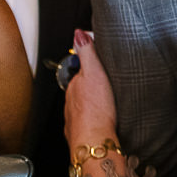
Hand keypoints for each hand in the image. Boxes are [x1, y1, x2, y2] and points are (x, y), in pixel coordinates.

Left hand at [64, 30, 118, 148]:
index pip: (79, 72)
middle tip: (104, 85)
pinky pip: (85, 124)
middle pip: (80, 91)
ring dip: (90, 105)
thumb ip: (87, 53)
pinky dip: (91, 121)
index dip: (89, 68)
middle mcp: (70, 102)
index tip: (98, 66)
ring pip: (81, 108)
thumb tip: (79, 33)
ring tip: (105, 103)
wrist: (95, 142)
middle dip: (89, 88)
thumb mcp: (94, 73)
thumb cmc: (96, 110)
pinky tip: (101, 122)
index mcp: (74, 86)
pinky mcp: (80, 134)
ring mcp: (74, 119)